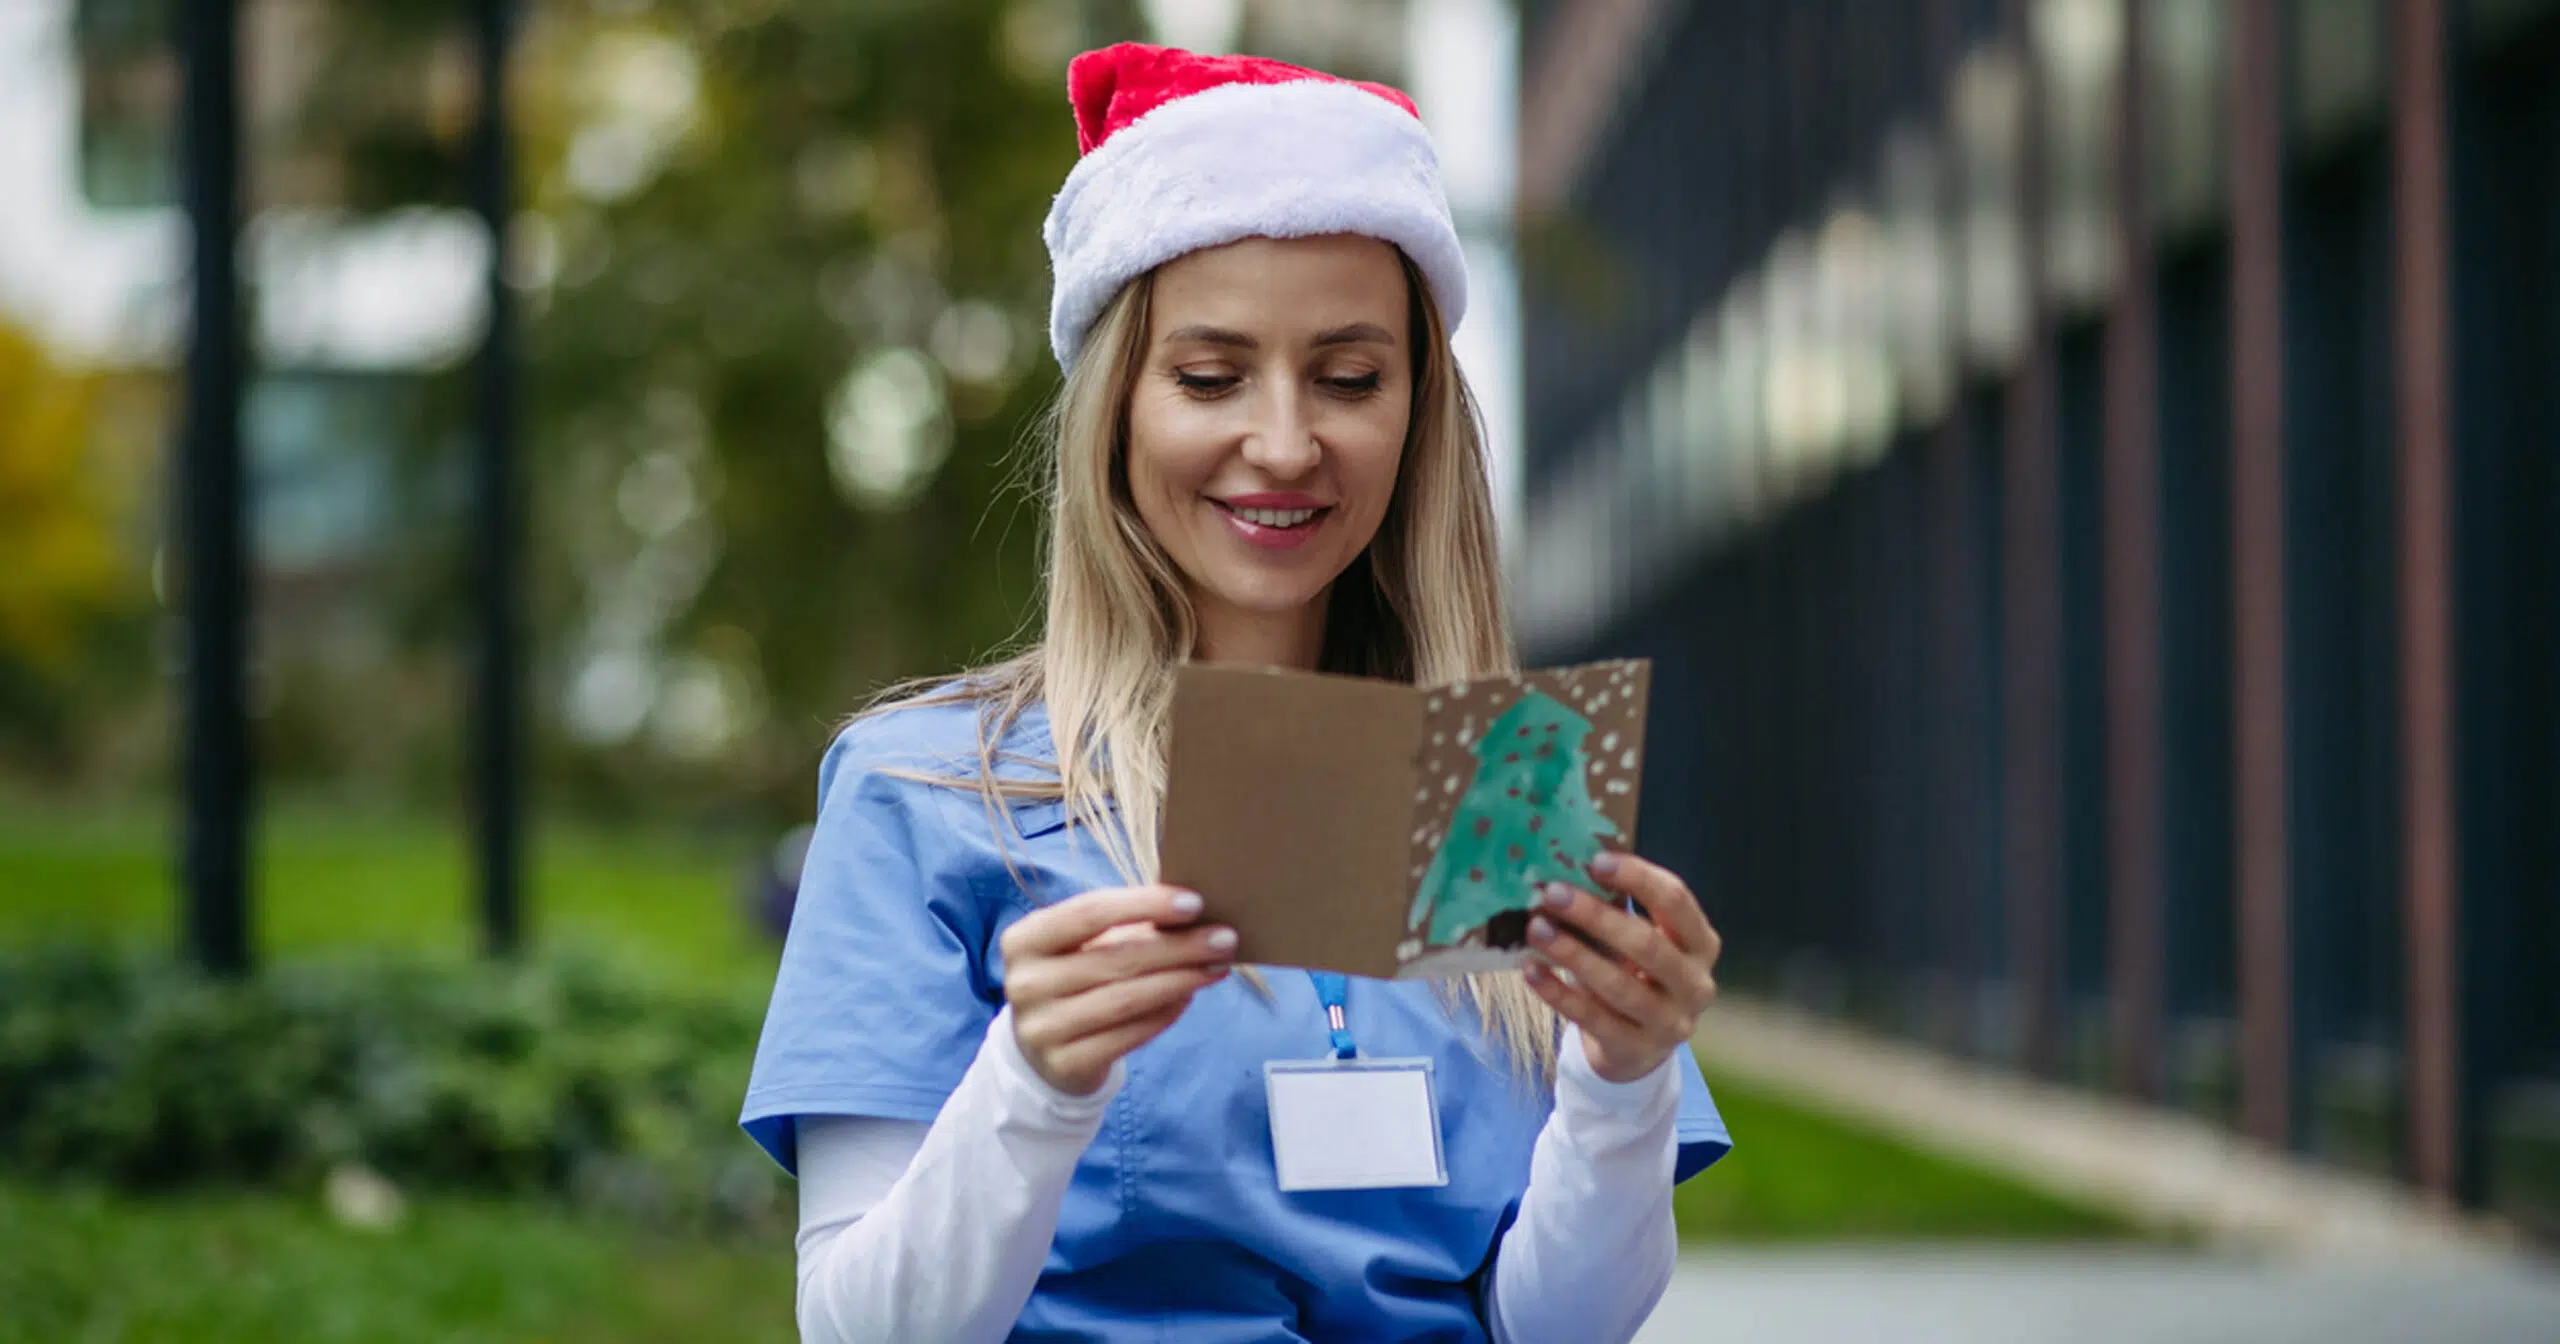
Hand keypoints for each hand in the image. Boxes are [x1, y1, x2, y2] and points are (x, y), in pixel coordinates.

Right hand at [999, 885, 1235, 1095]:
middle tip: (1224, 939)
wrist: (1041, 1052)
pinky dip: (1166, 1013)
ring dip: (1180, 980)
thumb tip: (1192, 914)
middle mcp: (1025, 984)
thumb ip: (1126, 927)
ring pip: (1126, 999)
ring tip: (1216, 967)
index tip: (1194, 903)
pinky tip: (1189, 996)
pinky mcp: (1065, 1063)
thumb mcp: (1085, 947)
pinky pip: (1129, 1034)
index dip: (1143, 904)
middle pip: (1115, 959)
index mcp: (1024, 940)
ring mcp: (1042, 1028)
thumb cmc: (1073, 980)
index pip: (1088, 912)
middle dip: (1178, 947)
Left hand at [1519, 851, 1721, 1084]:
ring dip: (1573, 954)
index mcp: (1701, 944)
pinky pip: (1593, 1019)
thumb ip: (1618, 911)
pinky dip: (1560, 994)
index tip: (1595, 861)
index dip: (1638, 878)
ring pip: (1619, 986)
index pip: (1676, 901)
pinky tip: (1532, 971)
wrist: (1638, 1049)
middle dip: (1597, 916)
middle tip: (1553, 893)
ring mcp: (1670, 1023)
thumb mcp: (1640, 943)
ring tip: (1536, 929)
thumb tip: (1566, 870)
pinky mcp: (1637, 1050)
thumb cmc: (1636, 977)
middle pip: (1647, 945)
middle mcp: (1695, 984)